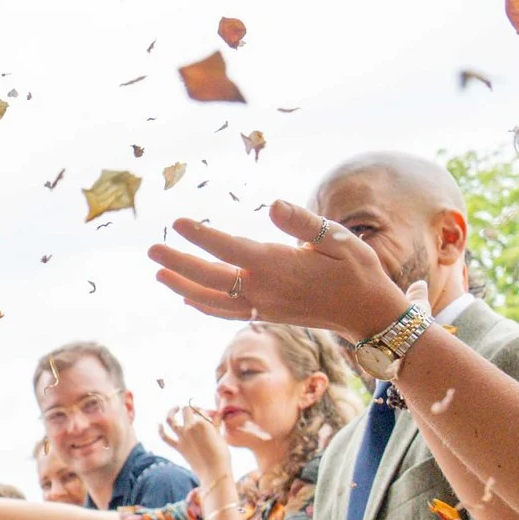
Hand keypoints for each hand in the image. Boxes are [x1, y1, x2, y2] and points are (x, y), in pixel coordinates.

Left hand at [150, 200, 415, 339]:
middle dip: (178, 262)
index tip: (177, 222)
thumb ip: (302, 222)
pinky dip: (203, 305)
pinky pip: (225, 312)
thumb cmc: (357, 270)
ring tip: (158, 273)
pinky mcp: (265, 315)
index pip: (229, 249)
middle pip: (209, 277)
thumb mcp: (338, 239)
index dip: (201, 235)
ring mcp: (262, 306)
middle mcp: (263, 290)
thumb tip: (272, 204)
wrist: (367, 314)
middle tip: (151, 248)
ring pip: (211, 299)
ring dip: (182, 286)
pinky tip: (187, 298)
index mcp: (277, 266)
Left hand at [158, 403, 234, 483]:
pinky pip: (165, 437)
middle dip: (189, 408)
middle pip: (186, 410)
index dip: (204, 411)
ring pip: (171, 419)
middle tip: (193, 411)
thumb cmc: (222, 454)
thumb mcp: (220, 435)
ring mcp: (182, 437)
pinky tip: (159, 424)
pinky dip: (160, 430)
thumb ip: (216, 423)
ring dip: (171, 412)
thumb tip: (217, 414)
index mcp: (203, 422)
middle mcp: (190, 427)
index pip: (200, 410)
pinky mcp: (178, 447)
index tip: (208, 415)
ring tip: (175, 409)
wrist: (214, 471)